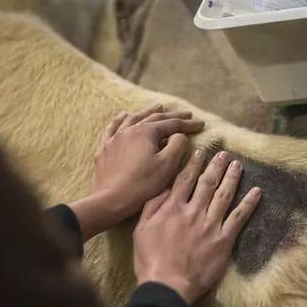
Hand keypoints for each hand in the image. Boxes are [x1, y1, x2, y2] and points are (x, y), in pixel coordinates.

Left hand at [69, 105, 204, 240]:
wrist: (112, 199)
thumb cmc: (143, 184)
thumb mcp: (167, 165)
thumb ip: (177, 145)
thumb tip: (180, 135)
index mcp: (146, 132)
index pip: (172, 124)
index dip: (188, 124)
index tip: (202, 124)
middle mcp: (129, 130)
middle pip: (154, 118)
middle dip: (172, 116)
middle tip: (187, 114)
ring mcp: (115, 138)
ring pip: (133, 119)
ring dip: (148, 112)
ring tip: (158, 107)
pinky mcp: (105, 148)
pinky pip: (112, 128)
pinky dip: (120, 120)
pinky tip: (123, 116)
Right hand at [132, 150, 261, 304]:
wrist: (168, 285)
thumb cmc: (150, 260)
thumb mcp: (141, 230)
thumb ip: (152, 206)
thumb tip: (164, 188)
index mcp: (172, 208)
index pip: (185, 179)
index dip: (194, 164)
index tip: (201, 152)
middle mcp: (193, 211)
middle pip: (207, 183)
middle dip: (216, 166)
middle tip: (224, 154)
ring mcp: (210, 225)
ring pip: (224, 195)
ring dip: (232, 178)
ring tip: (238, 165)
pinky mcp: (224, 240)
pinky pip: (239, 218)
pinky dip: (249, 203)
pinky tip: (256, 192)